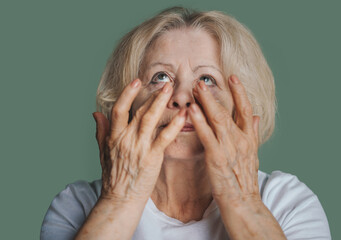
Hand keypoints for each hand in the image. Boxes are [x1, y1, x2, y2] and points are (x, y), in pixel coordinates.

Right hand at [93, 79, 185, 203]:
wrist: (120, 200)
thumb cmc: (113, 177)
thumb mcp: (103, 152)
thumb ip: (101, 131)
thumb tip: (96, 113)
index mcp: (114, 137)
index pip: (119, 110)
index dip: (127, 94)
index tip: (137, 81)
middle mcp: (126, 139)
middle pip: (138, 111)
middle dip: (152, 95)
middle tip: (164, 82)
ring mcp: (139, 148)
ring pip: (150, 120)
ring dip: (161, 103)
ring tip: (171, 90)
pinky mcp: (152, 158)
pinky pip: (164, 138)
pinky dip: (174, 125)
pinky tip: (183, 115)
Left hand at [188, 75, 260, 203]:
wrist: (244, 203)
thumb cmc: (244, 180)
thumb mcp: (253, 154)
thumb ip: (252, 133)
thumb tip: (255, 116)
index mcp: (248, 138)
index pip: (245, 109)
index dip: (240, 92)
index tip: (233, 77)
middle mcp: (240, 139)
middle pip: (226, 111)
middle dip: (213, 94)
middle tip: (201, 81)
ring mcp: (229, 147)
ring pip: (216, 119)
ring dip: (205, 102)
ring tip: (195, 88)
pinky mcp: (217, 157)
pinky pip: (207, 136)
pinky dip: (199, 121)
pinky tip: (191, 110)